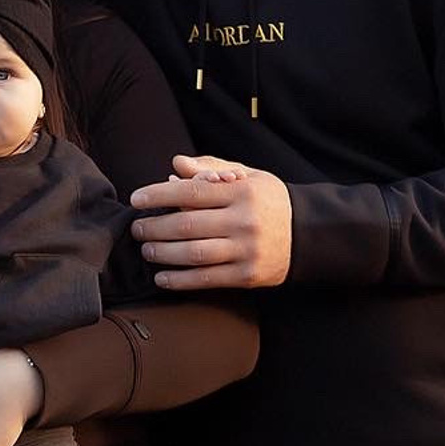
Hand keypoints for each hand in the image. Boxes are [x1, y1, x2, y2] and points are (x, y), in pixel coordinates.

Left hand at [130, 154, 292, 288]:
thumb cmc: (267, 201)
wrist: (308, 234)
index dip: (158, 195)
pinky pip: (206, 279)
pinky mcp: (247, 275)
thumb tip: (175, 165)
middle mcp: (243, 221)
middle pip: (187, 225)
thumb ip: (210, 169)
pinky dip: (179, 280)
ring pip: (193, 254)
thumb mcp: (247, 177)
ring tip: (146, 249)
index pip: (191, 192)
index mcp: (241, 192)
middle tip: (136, 228)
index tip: (136, 199)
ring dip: (162, 254)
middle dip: (154, 227)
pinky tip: (161, 278)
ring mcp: (246, 250)